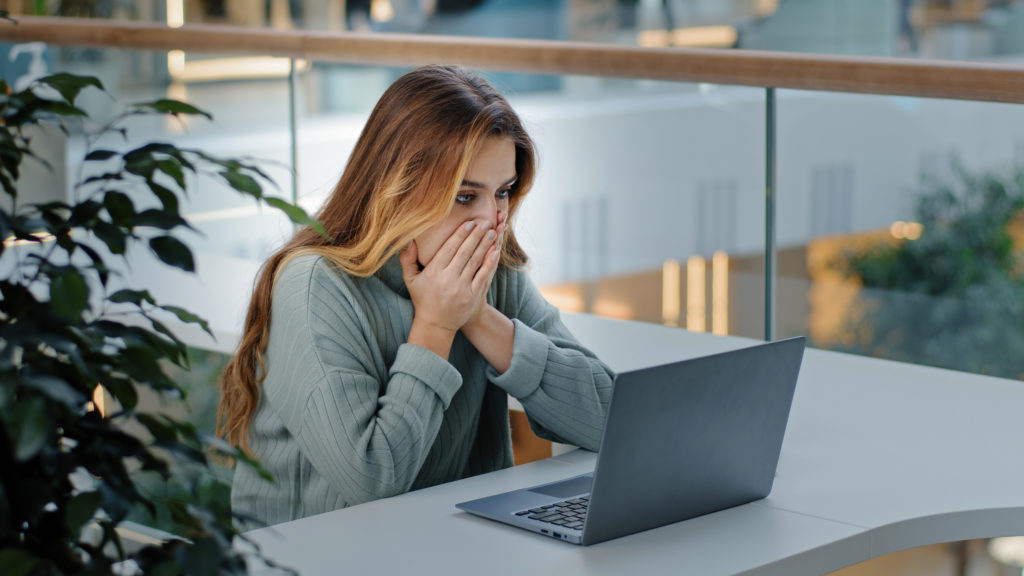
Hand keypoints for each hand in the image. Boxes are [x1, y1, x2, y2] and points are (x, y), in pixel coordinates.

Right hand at [400, 219, 499, 333]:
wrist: (436, 325)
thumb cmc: (423, 299)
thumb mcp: (410, 280)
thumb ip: (407, 259)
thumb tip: (408, 240)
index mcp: (433, 273)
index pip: (449, 248)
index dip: (460, 234)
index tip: (469, 223)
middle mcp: (448, 279)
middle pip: (464, 252)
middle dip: (476, 235)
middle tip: (485, 222)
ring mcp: (461, 288)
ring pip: (475, 262)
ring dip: (485, 245)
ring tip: (492, 232)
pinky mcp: (472, 297)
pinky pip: (483, 276)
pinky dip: (490, 263)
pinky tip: (495, 252)